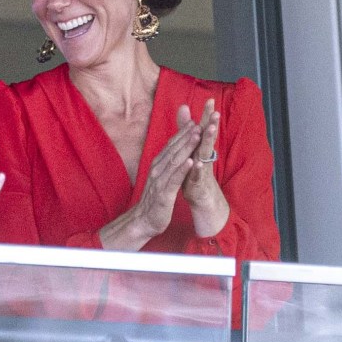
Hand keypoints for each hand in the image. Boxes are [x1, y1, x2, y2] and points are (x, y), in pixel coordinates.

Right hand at [129, 119, 200, 239]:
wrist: (143, 220)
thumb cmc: (155, 199)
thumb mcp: (161, 178)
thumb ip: (167, 163)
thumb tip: (174, 150)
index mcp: (157, 165)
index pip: (171, 146)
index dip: (182, 133)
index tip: (193, 122)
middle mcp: (157, 169)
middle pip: (173, 149)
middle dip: (186, 136)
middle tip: (198, 123)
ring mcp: (159, 181)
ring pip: (174, 161)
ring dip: (186, 147)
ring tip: (197, 136)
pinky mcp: (163, 194)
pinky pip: (174, 179)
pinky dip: (181, 170)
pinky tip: (189, 161)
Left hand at [177, 100, 229, 235]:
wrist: (199, 197)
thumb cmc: (193, 170)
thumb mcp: (190, 149)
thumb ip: (186, 128)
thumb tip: (184, 107)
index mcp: (200, 148)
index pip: (204, 128)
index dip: (207, 115)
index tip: (210, 100)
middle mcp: (203, 157)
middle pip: (208, 139)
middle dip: (212, 125)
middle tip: (216, 113)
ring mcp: (202, 170)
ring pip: (205, 154)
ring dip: (207, 143)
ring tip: (209, 130)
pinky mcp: (198, 183)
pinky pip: (198, 176)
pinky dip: (197, 169)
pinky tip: (197, 163)